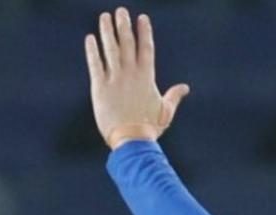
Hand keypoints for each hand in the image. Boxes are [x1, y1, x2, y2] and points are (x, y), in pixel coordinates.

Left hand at [85, 8, 190, 149]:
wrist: (131, 140)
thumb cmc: (149, 128)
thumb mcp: (166, 111)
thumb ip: (174, 96)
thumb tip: (185, 88)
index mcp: (147, 76)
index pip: (146, 48)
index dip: (144, 32)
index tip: (142, 18)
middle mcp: (131, 73)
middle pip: (127, 43)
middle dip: (124, 25)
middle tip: (121, 10)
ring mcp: (115, 79)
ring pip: (110, 49)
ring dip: (107, 31)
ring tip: (104, 17)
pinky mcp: (100, 88)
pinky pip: (95, 64)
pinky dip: (92, 51)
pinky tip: (90, 39)